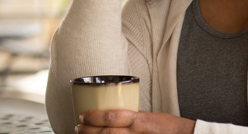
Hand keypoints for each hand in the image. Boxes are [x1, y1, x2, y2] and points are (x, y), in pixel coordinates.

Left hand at [76, 109, 195, 133]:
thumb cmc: (170, 127)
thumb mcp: (150, 116)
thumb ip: (134, 116)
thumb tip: (116, 114)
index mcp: (140, 120)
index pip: (112, 116)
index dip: (94, 117)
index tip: (83, 115)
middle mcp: (137, 133)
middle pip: (106, 133)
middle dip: (88, 131)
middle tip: (78, 127)